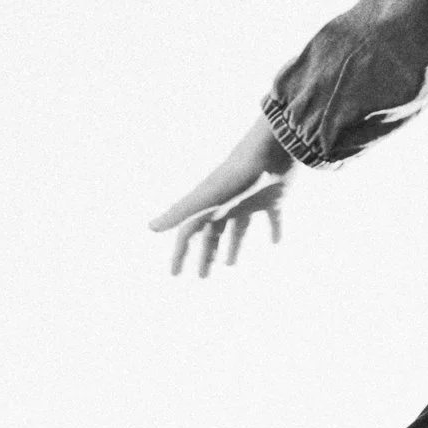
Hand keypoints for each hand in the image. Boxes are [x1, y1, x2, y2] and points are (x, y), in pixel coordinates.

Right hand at [150, 121, 295, 276]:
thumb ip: (180, 212)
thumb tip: (150, 227)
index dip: (181, 254)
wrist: (271, 151)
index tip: (174, 275)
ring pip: (238, 228)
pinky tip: (276, 241)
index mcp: (209, 206)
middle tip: (203, 276)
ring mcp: (250, 200)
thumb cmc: (236, 175)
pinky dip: (274, 229)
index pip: (189, 234)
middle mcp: (227, 204)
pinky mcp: (274, 198)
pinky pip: (273, 217)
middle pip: (213, 234)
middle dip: (206, 255)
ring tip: (229, 264)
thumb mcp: (206, 197)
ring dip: (233, 246)